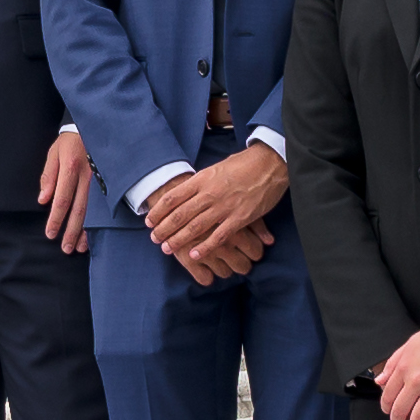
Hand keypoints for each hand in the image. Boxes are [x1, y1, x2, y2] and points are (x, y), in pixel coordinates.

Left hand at [38, 128, 92, 253]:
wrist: (94, 127)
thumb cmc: (69, 142)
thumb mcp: (53, 153)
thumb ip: (48, 176)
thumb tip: (43, 199)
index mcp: (70, 169)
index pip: (62, 200)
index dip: (56, 219)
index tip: (51, 234)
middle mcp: (87, 177)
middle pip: (79, 209)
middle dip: (71, 231)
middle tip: (66, 248)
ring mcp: (100, 181)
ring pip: (93, 211)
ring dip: (86, 231)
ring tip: (79, 247)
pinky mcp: (108, 182)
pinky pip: (103, 206)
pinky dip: (98, 222)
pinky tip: (94, 234)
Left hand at [137, 147, 283, 282]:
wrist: (270, 163)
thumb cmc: (243, 165)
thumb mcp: (216, 168)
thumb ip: (200, 183)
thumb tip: (184, 192)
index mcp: (202, 179)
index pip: (172, 197)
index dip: (158, 211)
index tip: (149, 221)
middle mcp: (209, 193)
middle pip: (180, 214)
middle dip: (164, 229)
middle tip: (154, 239)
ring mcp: (224, 206)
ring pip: (195, 227)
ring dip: (178, 240)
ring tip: (167, 248)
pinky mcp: (239, 218)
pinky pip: (218, 237)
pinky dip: (204, 248)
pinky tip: (193, 256)